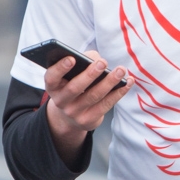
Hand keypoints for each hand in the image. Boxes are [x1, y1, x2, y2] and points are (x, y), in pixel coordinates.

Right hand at [45, 52, 134, 166]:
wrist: (70, 116)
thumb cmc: (73, 84)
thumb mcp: (71, 74)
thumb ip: (81, 62)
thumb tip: (96, 59)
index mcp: (53, 86)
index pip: (52, 77)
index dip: (60, 68)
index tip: (72, 58)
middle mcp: (60, 101)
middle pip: (75, 88)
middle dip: (90, 74)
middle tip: (103, 62)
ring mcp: (74, 113)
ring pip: (93, 96)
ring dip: (109, 82)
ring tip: (121, 70)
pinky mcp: (88, 121)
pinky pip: (105, 105)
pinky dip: (118, 93)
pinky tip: (127, 82)